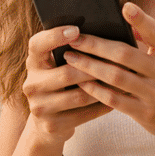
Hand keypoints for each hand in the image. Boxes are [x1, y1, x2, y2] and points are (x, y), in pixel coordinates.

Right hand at [22, 25, 113, 145]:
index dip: (55, 36)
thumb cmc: (60, 84)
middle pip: (66, 73)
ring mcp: (39, 107)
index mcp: (33, 63)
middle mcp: (32, 84)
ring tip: (122, 80)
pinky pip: (84, 114)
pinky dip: (102, 106)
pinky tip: (117, 98)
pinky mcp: (51, 125)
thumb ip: (70, 50)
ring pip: (79, 96)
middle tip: (118, 61)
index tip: (76, 30)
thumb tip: (100, 34)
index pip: (37, 44)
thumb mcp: (56, 65)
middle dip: (94, 67)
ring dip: (103, 88)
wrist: (47, 122)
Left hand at [63, 2, 154, 143]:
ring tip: (71, 57)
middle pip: (125, 55)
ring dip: (89, 66)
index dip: (141, 19)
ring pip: (115, 77)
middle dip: (96, 45)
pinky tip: (81, 81)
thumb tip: (125, 18)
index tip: (124, 6)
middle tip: (75, 38)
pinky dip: (95, 89)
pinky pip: (114, 99)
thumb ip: (151, 39)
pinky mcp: (145, 114)